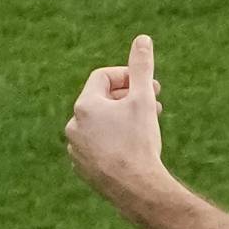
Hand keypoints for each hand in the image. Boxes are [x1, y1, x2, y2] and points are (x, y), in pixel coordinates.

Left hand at [65, 35, 166, 200]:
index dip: (128, 77)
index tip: (149, 85)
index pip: (103, 78)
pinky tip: (134, 147)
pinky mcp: (83, 169)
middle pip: (102, 101)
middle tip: (154, 104)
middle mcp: (74, 126)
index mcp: (84, 106)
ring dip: (122, 120)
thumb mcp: (143, 98)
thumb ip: (141, 67)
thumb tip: (142, 39)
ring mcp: (77, 150)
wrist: (136, 189)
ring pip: (101, 125)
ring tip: (146, 126)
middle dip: (129, 98)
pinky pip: (99, 146)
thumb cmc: (139, 141)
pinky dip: (115, 140)